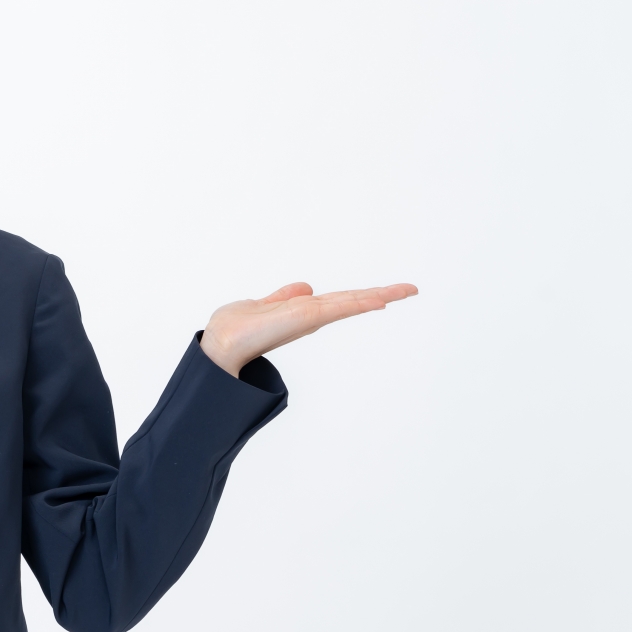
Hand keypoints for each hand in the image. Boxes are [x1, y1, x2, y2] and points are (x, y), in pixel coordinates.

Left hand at [199, 282, 417, 376]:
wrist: (221, 344)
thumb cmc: (234, 329)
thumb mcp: (260, 305)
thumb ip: (282, 298)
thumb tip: (305, 287)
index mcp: (300, 311)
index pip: (337, 300)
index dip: (360, 296)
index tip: (384, 294)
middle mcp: (309, 315)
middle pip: (350, 301)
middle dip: (379, 296)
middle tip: (410, 289)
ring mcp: (310, 318)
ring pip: (350, 303)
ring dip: (378, 296)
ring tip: (406, 290)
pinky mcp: (306, 319)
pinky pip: (338, 307)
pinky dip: (359, 302)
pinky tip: (380, 300)